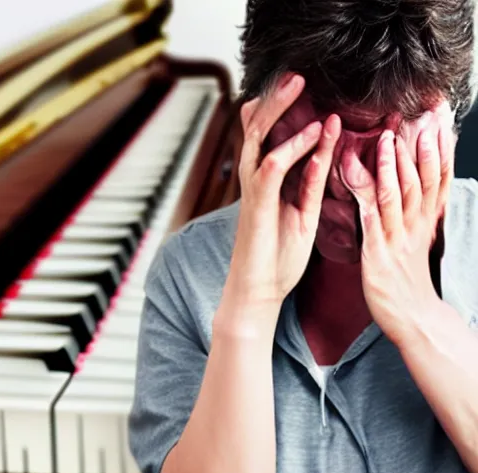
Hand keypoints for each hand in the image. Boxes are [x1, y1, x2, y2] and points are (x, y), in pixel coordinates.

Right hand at [219, 74, 341, 332]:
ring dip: (279, 111)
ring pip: (258, 141)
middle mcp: (256, 183)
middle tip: (295, 76)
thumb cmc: (277, 257)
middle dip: (276, 102)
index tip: (302, 93)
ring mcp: (254, 193)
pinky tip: (312, 133)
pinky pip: (272, 170)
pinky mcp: (257, 207)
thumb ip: (309, 185)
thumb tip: (321, 156)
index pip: (268, 140)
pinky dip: (292, 149)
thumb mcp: (302, 215)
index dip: (281, 114)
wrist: (259, 291)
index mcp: (267, 185)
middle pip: (258, 131)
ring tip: (298, 85)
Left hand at [342, 116, 455, 343]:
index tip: (439, 119)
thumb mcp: (418, 244)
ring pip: (400, 193)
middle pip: (424, 179)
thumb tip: (414, 191)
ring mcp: (398, 237)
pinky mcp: (379, 251)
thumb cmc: (410, 282)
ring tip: (391, 136)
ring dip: (396, 164)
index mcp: (426, 222)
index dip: (440, 148)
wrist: (415, 320)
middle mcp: (416, 225)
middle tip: (423, 114)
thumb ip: (416, 215)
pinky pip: (371, 216)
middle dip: (423, 146)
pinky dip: (365, 191)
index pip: (437, 178)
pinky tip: (356, 173)